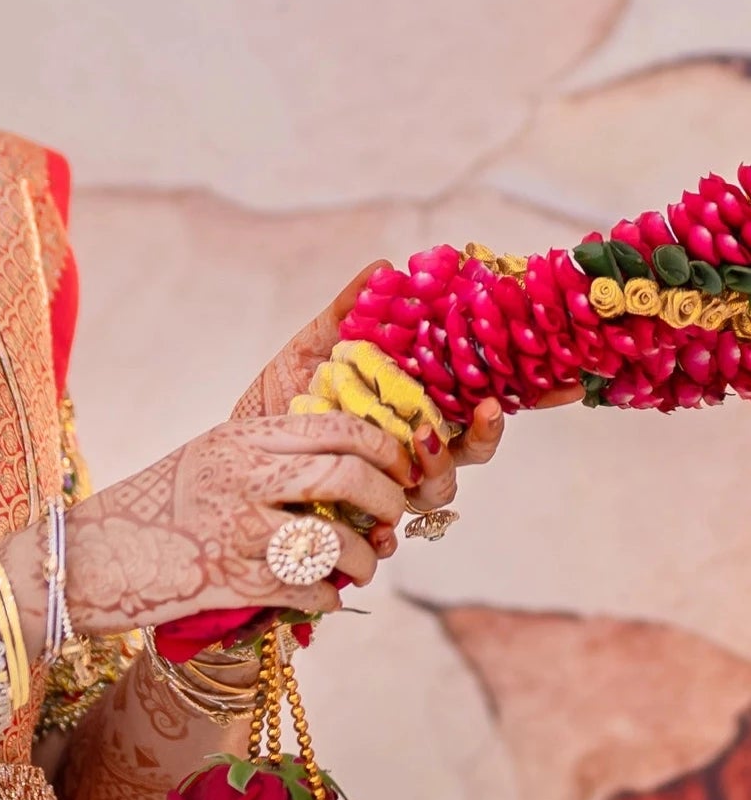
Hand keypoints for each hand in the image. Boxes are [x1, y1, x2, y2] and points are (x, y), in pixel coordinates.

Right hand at [66, 410, 416, 636]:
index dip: (385, 447)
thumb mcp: (208, 461)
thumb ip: (269, 459)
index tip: (401, 469)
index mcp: (238, 438)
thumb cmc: (155, 510)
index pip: (336, 426)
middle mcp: (239, 475)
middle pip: (348, 474)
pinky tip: (323, 596)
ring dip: (363, 559)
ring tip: (361, 566)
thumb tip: (353, 473)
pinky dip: (329, 597)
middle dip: (387, 500)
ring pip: (336, 540)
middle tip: (391, 519)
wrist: (89, 558)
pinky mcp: (231, 579)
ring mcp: (235, 527)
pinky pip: (310, 589)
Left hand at [235, 267, 529, 554]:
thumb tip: (384, 267)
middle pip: (471, 449)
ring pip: (437, 491)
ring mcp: (388, 484)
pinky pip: (386, 532)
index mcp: (414, 405)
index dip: (525, 394)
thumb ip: (349, 313)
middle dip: (487, 433)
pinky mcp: (357, 517)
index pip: (479, 398)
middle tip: (487, 410)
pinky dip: (386, 529)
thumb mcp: (312, 347)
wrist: (234, 451)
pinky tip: (379, 524)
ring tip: (418, 441)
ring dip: (439, 470)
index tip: (564, 381)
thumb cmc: (282, 398)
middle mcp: (410, 448)